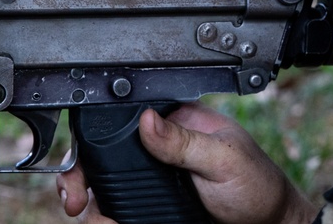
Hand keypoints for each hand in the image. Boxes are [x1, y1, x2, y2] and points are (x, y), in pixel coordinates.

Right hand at [56, 103, 317, 223]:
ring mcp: (154, 181)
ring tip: (91, 217)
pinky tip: (108, 223)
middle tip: (74, 200)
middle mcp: (158, 150)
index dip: (95, 142)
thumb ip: (185, 140)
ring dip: (92, 205)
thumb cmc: (258, 185)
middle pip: (102, 159)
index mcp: (174, 123)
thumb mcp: (224, 158)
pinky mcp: (154, 209)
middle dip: (80, 178)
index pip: (121, 122)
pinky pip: (121, 211)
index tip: (82, 166)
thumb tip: (147, 119)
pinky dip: (107, 218)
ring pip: (106, 190)